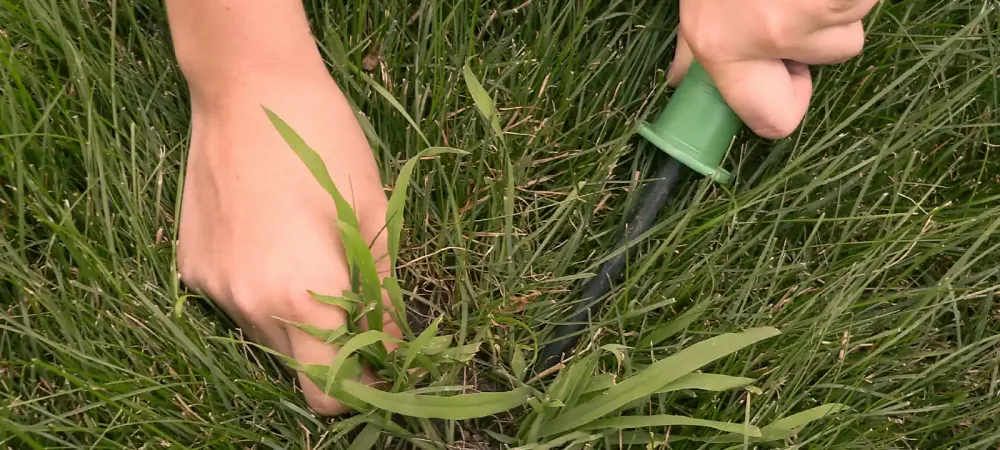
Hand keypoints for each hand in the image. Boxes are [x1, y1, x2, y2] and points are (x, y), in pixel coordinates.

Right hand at [175, 69, 400, 415]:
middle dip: (334, 354)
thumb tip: (397, 345)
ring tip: (314, 262)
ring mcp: (214, 287)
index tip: (383, 364)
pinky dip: (261, 292)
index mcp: (302, 296)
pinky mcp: (191, 267)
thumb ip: (384, 293)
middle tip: (359, 309)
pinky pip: (236, 303)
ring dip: (297, 321)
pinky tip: (273, 243)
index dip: (363, 386)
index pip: (330, 390)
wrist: (245, 88)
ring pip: (265, 336)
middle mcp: (250, 305)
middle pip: (298, 368)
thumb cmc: (325, 144)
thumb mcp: (372, 216)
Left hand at [666, 0, 878, 138]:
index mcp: (725, 43)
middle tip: (791, 10)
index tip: (780, 76)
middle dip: (817, 42)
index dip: (786, 103)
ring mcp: (821, 8)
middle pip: (827, 61)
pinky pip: (865, 1)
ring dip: (832, 6)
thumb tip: (682, 79)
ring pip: (847, 23)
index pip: (774, 121)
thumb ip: (694, 43)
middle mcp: (773, 33)